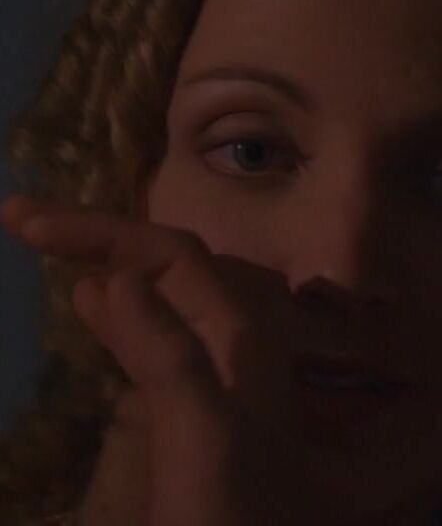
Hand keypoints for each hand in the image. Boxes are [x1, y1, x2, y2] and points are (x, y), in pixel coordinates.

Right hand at [1, 195, 299, 525]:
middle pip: (165, 264)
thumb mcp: (204, 439)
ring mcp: (208, 370)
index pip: (172, 256)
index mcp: (237, 338)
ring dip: (106, 263)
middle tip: (26, 222)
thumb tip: (120, 277)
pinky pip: (151, 333)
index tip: (25, 225)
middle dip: (98, 235)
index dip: (103, 231)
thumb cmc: (230, 520)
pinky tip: (97, 307)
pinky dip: (119, 311)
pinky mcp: (187, 399)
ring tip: (57, 245)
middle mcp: (227, 342)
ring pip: (158, 294)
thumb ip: (172, 358)